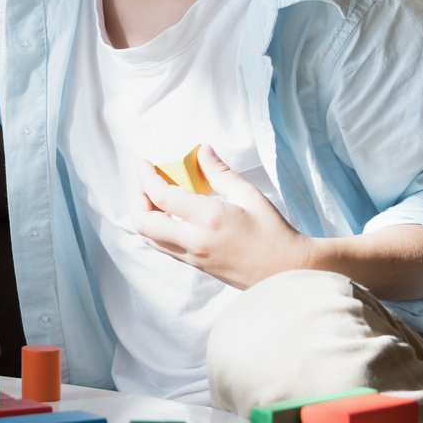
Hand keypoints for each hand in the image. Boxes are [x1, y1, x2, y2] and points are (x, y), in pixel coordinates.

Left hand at [134, 145, 313, 288]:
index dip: (146, 178)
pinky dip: (155, 228)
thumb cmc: (273, 231)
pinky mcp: (195, 266)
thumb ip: (220, 173)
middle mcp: (195, 241)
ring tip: (149, 195)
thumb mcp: (249, 195)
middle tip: (141, 181)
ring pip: (149, 238)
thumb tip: (201, 151)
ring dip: (142, 215)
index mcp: (209, 219)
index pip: (162, 197)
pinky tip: (165, 214)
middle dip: (135, 199)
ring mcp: (192, 257)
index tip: (142, 163)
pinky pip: (163, 246)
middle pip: (144, 222)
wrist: (286, 271)